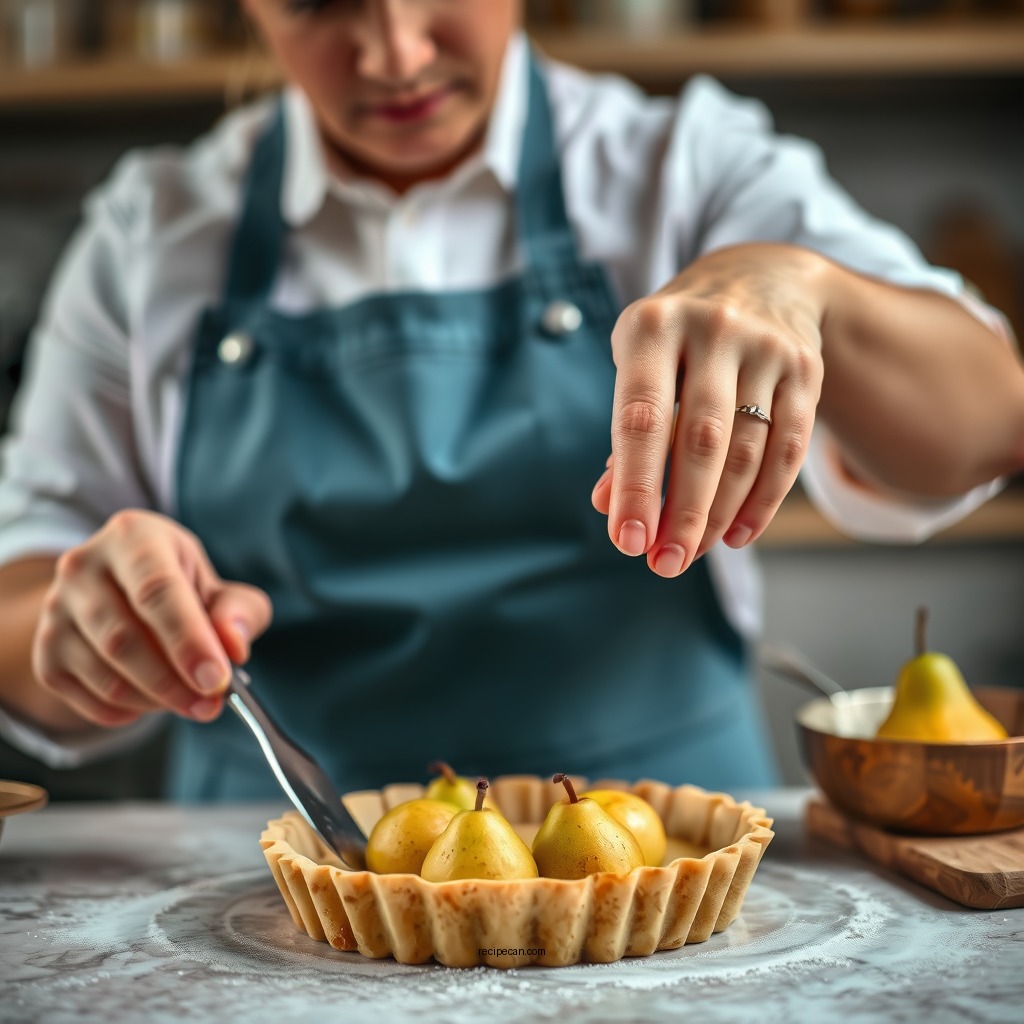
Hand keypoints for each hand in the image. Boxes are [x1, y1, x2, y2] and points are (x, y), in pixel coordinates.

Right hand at [31, 510, 271, 727]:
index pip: (156, 590)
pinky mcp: (45, 651)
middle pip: (124, 638)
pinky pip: (85, 697)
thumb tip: (233, 647)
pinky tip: (154, 700)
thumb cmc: (184, 590)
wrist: (126, 593)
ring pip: (104, 672)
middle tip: (211, 704)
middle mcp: (83, 566)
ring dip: (155, 699)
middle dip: (174, 682)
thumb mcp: (222, 590)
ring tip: (190, 701)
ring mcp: (56, 609)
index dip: (188, 640)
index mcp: (134, 536)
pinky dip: (127, 711)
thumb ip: (239, 612)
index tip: (216, 679)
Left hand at [591, 243, 828, 575]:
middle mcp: (712, 328)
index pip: (643, 418)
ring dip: (719, 513)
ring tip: (693, 551)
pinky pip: (788, 447)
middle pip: (702, 441)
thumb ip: (626, 435)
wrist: (758, 279)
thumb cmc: (676, 341)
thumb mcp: (638, 367)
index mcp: (651, 326)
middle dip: (683, 513)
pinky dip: (764, 500)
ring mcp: (765, 346)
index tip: (628, 541)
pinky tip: (739, 533)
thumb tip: (609, 506)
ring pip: (747, 450)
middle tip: (665, 563)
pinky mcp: (805, 368)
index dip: (636, 485)